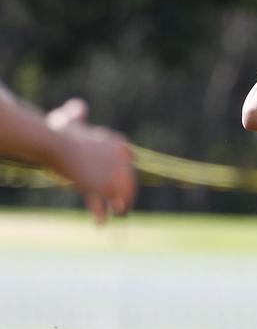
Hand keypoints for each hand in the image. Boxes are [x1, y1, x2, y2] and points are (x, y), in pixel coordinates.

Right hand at [46, 98, 135, 222]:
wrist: (54, 143)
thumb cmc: (59, 130)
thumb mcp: (71, 119)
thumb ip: (77, 113)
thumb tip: (79, 105)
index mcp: (119, 143)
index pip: (130, 158)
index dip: (126, 171)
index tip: (123, 179)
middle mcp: (121, 161)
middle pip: (129, 182)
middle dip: (126, 194)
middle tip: (122, 206)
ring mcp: (111, 176)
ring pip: (121, 197)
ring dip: (120, 208)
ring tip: (116, 215)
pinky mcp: (100, 189)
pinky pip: (102, 206)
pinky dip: (101, 215)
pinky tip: (100, 222)